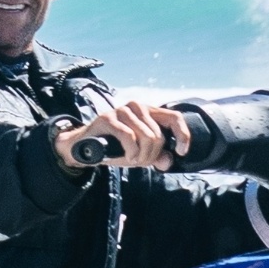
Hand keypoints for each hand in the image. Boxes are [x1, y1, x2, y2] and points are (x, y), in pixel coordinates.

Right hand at [56, 98, 191, 175]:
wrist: (85, 147)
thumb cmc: (115, 148)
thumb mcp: (141, 154)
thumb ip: (157, 156)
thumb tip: (168, 161)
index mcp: (148, 111)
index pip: (174, 117)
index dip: (183, 135)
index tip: (181, 152)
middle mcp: (136, 106)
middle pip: (158, 136)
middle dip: (151, 155)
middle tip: (139, 161)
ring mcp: (122, 110)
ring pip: (147, 137)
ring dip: (141, 156)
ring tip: (131, 158)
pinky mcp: (108, 118)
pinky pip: (130, 138)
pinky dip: (131, 152)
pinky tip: (126, 156)